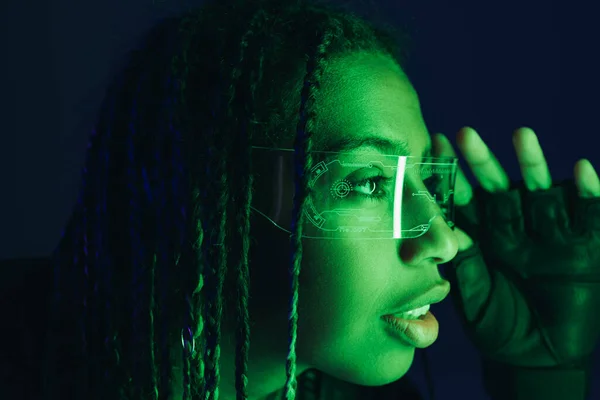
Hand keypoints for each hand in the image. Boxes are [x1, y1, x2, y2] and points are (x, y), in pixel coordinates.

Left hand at [433, 126, 599, 368]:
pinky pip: (590, 214)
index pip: (466, 202)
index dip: (451, 178)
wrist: (537, 357)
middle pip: (498, 188)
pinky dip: (588, 193)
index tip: (433, 148)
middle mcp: (516, 228)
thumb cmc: (498, 325)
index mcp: (485, 238)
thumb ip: (465, 264)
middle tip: (464, 135)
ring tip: (520, 135)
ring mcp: (550, 233)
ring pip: (541, 191)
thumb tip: (448, 231)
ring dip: (532, 163)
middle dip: (482, 163)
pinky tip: (580, 169)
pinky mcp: (586, 245)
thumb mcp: (475, 296)